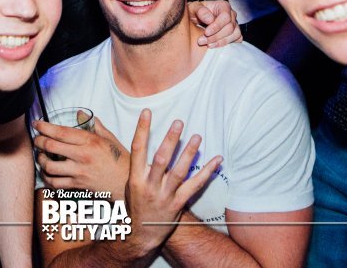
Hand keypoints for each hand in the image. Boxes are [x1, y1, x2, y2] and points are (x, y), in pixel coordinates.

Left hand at [35, 117, 129, 198]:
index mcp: (90, 141)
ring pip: (50, 166)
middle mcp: (82, 156)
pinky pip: (55, 183)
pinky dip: (47, 178)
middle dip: (39, 141)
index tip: (36, 124)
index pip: (61, 132)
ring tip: (41, 156)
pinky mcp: (78, 185)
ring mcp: (79, 172)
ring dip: (41, 160)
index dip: (45, 127)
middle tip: (37, 139)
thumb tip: (81, 113)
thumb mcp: (110, 139)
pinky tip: (47, 173)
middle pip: (51, 146)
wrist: (127, 183)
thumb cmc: (120, 160)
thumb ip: (94, 125)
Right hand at [125, 110, 221, 253]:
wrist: (141, 235)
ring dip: (188, 153)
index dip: (142, 129)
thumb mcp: (130, 183)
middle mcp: (150, 186)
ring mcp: (165, 196)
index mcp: (135, 178)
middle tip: (178, 122)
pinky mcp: (178, 203)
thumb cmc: (135, 204)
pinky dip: (207, 172)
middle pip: (161, 159)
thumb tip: (138, 138)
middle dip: (170, 139)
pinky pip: (194, 186)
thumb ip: (136, 163)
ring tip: (197, 136)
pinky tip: (217, 160)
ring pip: (179, 171)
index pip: (137, 149)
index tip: (147, 112)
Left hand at [189, 0, 241, 46]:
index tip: (206, 33)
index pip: (225, 17)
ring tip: (208, 45)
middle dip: (216, 37)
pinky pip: (237, 40)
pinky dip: (227, 44)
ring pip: (235, 35)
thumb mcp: (194, 8)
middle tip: (201, 41)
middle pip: (230, 28)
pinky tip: (215, 45)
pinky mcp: (235, 33)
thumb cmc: (196, 12)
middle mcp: (231, 14)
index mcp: (223, 6)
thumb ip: (201, 11)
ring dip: (221, 42)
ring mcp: (235, 24)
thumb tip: (210, 20)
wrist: (196, 18)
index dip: (217, 26)